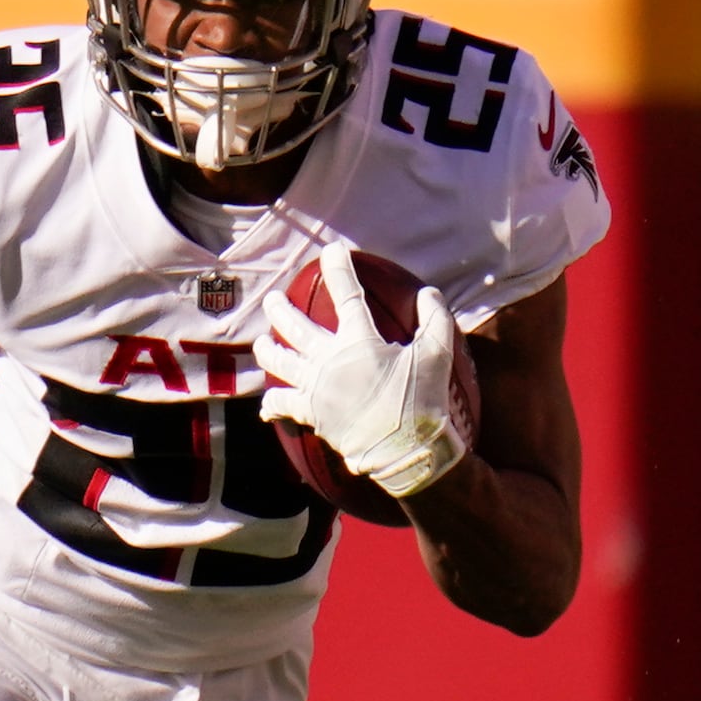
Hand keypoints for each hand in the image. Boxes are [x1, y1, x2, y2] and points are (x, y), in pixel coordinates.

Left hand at [257, 245, 470, 500]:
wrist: (404, 450)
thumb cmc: (422, 401)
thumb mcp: (438, 355)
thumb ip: (435, 319)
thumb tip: (429, 292)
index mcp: (360, 342)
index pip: (347, 294)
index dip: (338, 268)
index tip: (331, 250)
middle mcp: (330, 360)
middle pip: (294, 327)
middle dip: (280, 309)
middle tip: (273, 299)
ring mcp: (316, 388)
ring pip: (279, 362)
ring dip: (267, 349)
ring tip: (262, 342)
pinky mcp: (311, 415)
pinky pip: (283, 406)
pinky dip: (272, 406)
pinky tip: (266, 408)